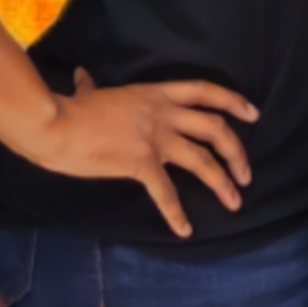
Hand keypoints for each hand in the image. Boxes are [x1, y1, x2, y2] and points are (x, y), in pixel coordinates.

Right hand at [20, 66, 260, 237]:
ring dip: (222, 182)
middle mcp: (163, 114)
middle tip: (246, 173)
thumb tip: (84, 77)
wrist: (54, 125)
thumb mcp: (88, 93)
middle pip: (215, 129)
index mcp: (155, 95)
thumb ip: (92, 87)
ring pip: (202, 160)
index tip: (253, 113)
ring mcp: (155, 138)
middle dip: (236, 152)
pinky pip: (166, 192)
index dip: (233, 101)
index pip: (204, 91)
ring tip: (235, 201)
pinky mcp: (141, 162)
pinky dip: (177, 214)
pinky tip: (185, 229)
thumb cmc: (68, 110)